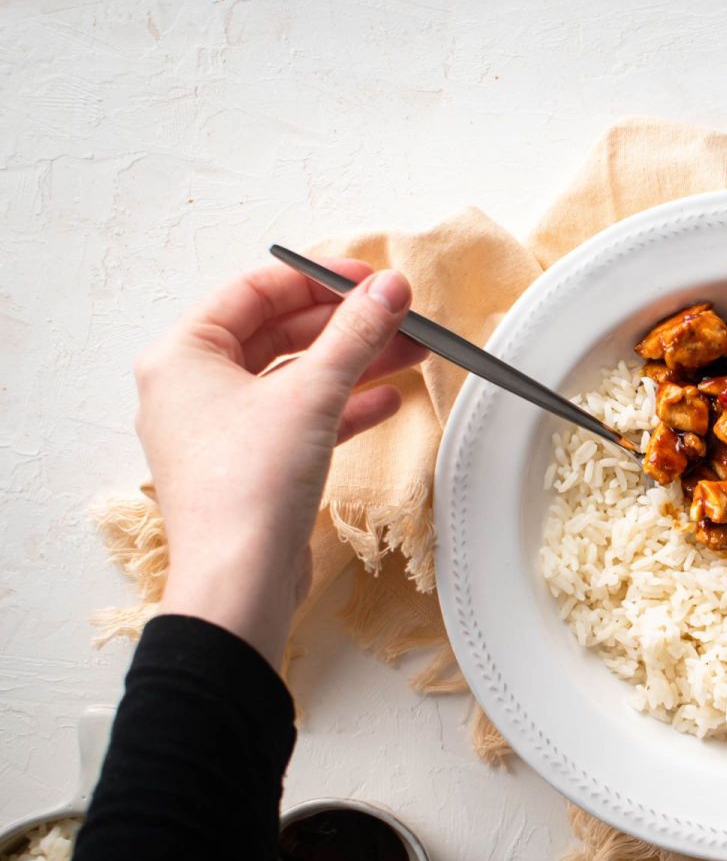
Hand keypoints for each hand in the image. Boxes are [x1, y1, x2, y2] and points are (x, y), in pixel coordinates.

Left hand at [137, 262, 426, 663]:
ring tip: (409, 354)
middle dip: (345, 325)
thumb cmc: (248, 487)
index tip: (370, 278)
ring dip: (352, 364)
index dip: (317, 279)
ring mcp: (220, 431)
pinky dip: (340, 407)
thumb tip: (389, 289)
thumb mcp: (311, 393)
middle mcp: (192, 388)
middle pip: (278, 334)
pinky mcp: (250, 468)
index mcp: (183, 355)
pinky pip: (299, 420)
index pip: (254, 291)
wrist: (240, 582)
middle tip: (397, 316)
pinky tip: (386, 402)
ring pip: (294, 379)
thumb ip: (355, 334)